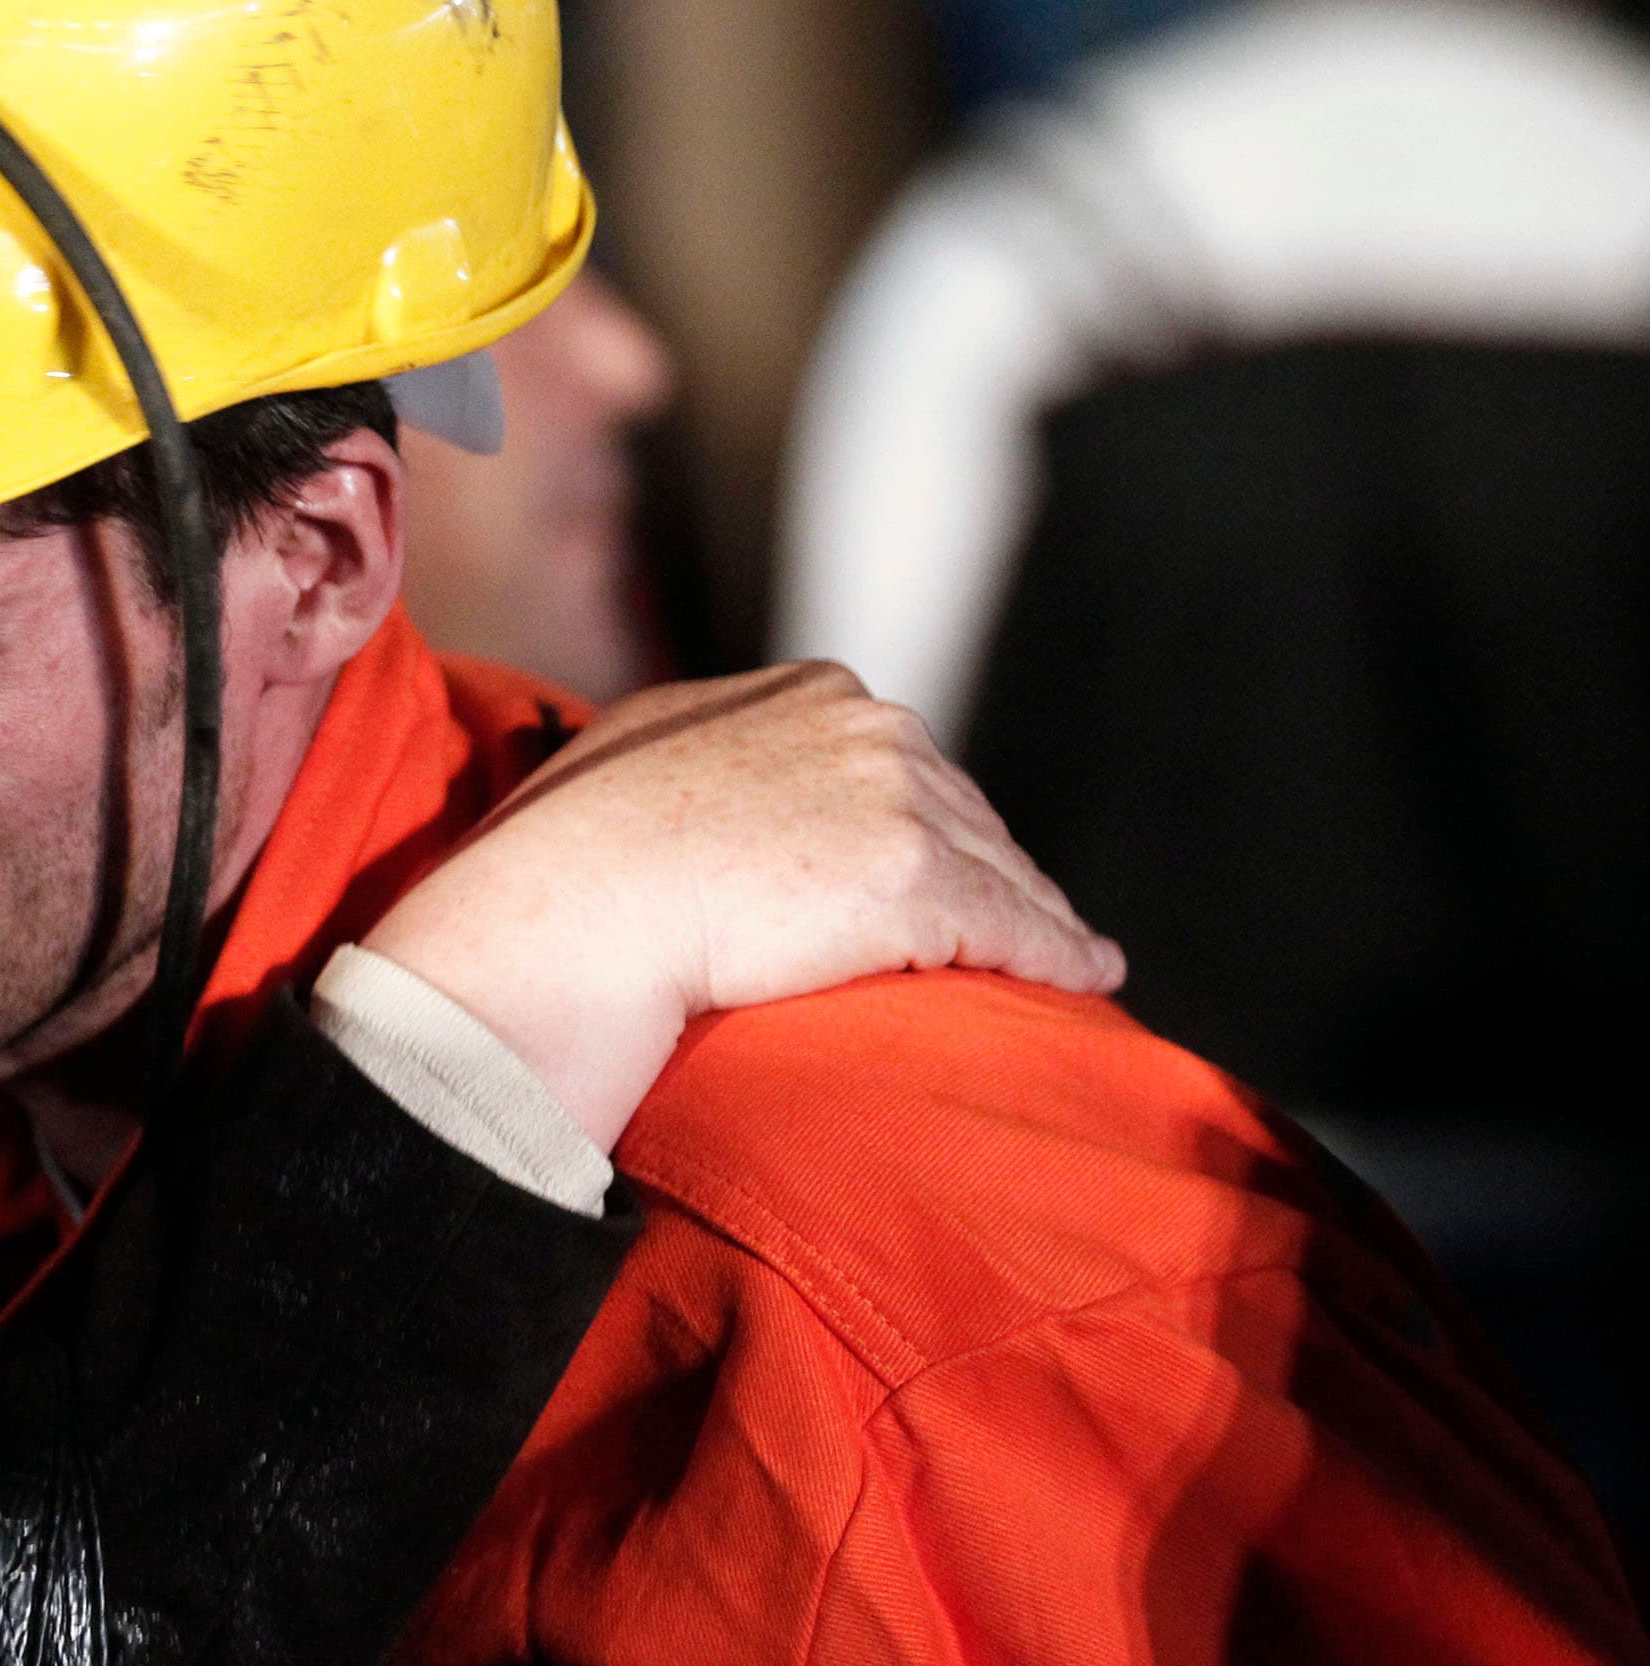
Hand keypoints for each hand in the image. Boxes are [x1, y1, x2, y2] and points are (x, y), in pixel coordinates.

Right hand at [359, 663, 1121, 1150]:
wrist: (576, 904)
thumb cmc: (577, 843)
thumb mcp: (644, 746)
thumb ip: (708, 742)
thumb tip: (705, 764)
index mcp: (813, 690)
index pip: (903, 759)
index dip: (927, 816)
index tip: (944, 859)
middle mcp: (871, 728)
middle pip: (963, 809)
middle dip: (987, 864)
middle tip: (1007, 920)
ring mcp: (900, 801)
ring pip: (1000, 868)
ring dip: (1033, 912)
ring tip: (1064, 951)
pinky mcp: (920, 883)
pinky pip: (1017, 927)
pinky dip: (1061, 954)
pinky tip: (1090, 974)